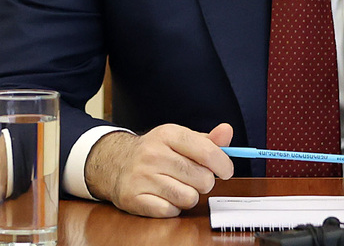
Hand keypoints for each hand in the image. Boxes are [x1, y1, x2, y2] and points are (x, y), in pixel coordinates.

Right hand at [85, 123, 233, 216]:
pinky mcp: (134, 198)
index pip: (207, 152)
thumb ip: (207, 139)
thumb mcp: (180, 139)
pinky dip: (172, 207)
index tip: (226, 170)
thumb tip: (227, 132)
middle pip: (202, 178)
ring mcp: (142, 177)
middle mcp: (153, 154)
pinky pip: (171, 211)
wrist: (117, 163)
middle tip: (194, 178)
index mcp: (168, 134)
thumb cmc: (156, 152)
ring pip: (189, 198)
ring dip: (189, 196)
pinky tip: (164, 196)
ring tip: (178, 187)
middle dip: (204, 182)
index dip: (223, 164)